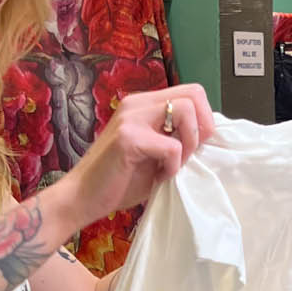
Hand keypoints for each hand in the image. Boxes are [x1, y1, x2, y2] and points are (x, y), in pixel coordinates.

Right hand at [55, 84, 214, 234]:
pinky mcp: (128, 137)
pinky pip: (172, 146)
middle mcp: (137, 103)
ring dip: (188, 144)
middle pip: (194, 94)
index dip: (204, 119)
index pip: (192, 92)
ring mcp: (131, 117)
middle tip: (188, 155)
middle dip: (202, 128)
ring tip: (172, 165)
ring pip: (185, 111)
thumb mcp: (155, 153)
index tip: (195, 147)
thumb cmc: (119, 179)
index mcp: (144, 104)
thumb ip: (175, 138)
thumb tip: (209, 134)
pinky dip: (173, 167)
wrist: (82, 197)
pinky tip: (157, 176)